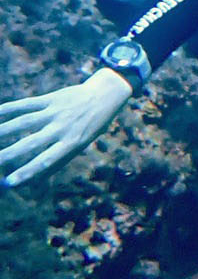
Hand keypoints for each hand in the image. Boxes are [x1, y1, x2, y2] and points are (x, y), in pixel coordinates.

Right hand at [0, 68, 132, 186]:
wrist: (106, 95)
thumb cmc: (90, 127)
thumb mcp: (80, 146)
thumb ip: (57, 161)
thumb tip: (31, 178)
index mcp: (72, 143)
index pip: (45, 161)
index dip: (26, 172)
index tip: (8, 183)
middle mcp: (62, 128)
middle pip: (30, 143)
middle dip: (8, 155)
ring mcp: (56, 111)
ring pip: (24, 122)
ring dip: (3, 131)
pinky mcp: (51, 98)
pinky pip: (26, 104)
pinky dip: (9, 109)